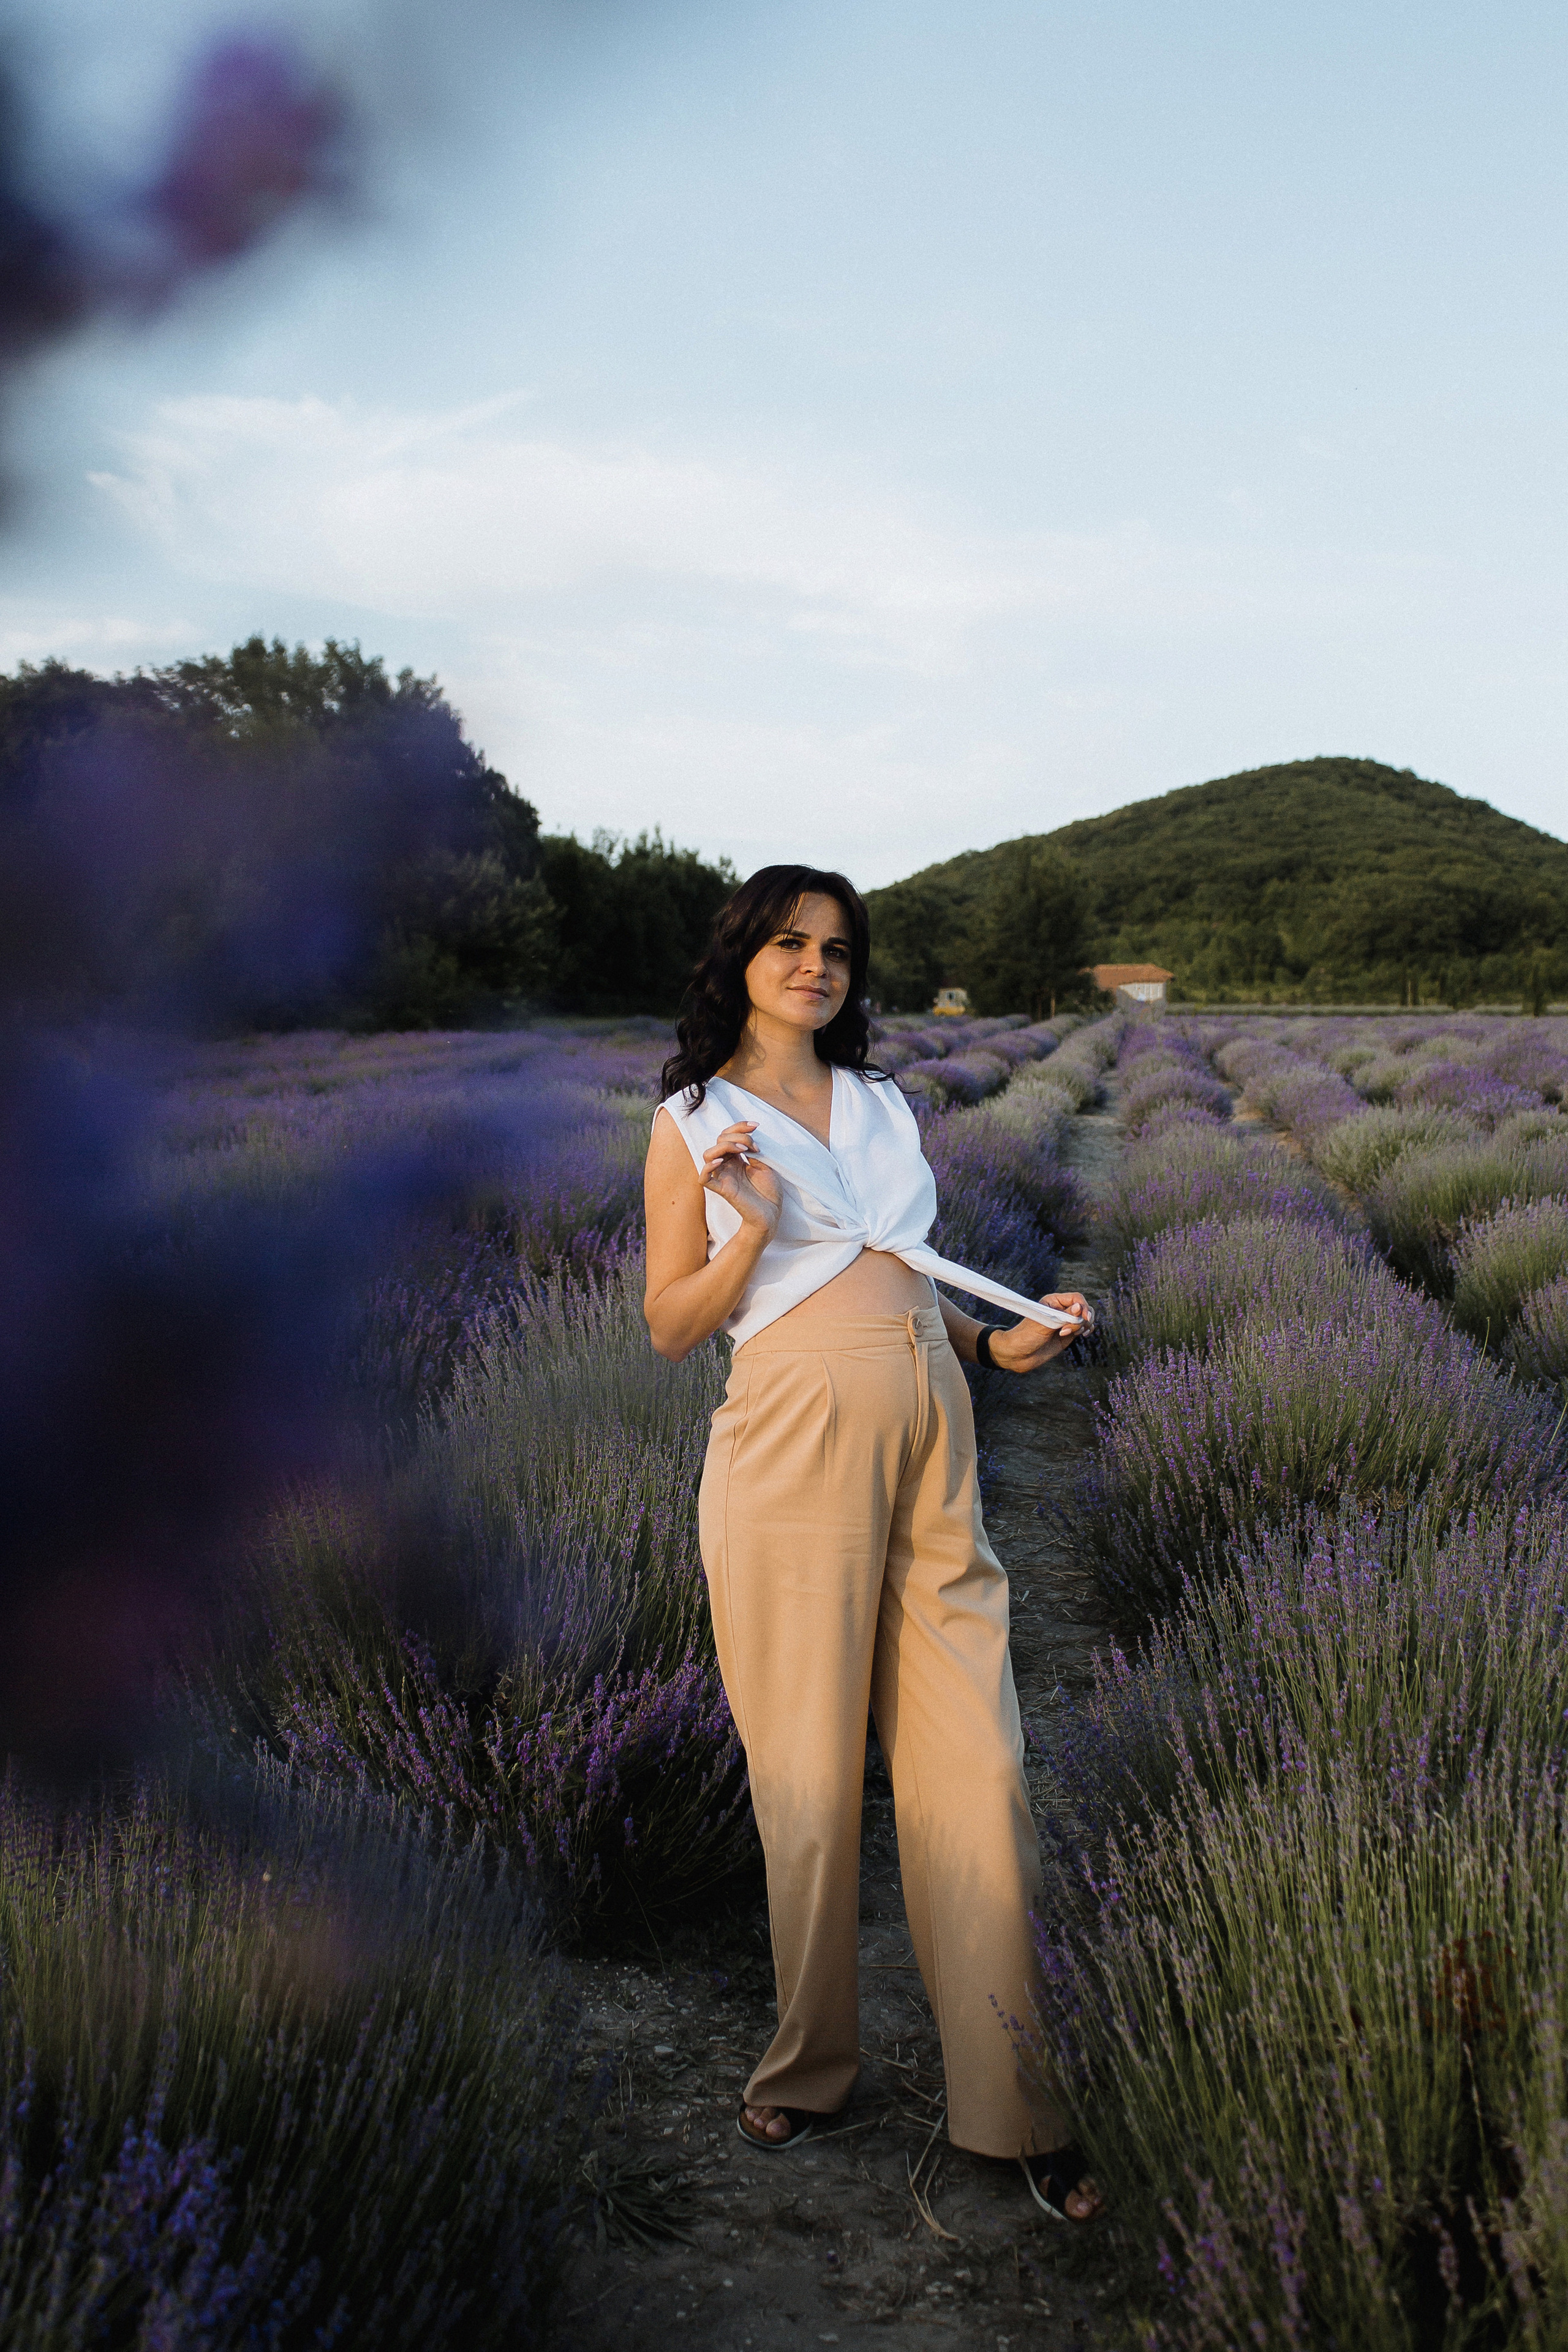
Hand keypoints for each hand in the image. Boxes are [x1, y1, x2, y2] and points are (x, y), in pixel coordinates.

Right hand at [700, 1120, 782, 1237]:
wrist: (773, 1213)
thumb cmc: (769, 1191)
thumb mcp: (765, 1164)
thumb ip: (753, 1151)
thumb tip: (745, 1138)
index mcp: (737, 1159)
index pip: (728, 1135)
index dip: (739, 1126)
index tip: (756, 1125)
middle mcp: (727, 1166)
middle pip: (719, 1140)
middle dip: (737, 1135)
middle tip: (755, 1145)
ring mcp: (723, 1177)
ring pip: (708, 1154)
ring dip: (725, 1146)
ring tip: (743, 1149)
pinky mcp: (722, 1190)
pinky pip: (704, 1178)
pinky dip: (708, 1167)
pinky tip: (721, 1161)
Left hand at [987, 1292, 1093, 1375]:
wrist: (1018, 1354)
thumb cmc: (1026, 1336)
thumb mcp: (1044, 1325)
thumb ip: (1063, 1317)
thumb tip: (1079, 1307)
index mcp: (1053, 1301)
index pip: (1076, 1298)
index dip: (1083, 1307)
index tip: (1085, 1318)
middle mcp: (1061, 1310)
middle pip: (1083, 1308)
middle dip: (1082, 1319)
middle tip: (1072, 1331)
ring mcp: (1065, 1322)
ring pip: (1085, 1318)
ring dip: (1084, 1326)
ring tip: (1068, 1334)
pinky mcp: (1068, 1333)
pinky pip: (1084, 1327)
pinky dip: (1087, 1330)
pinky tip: (1082, 1335)